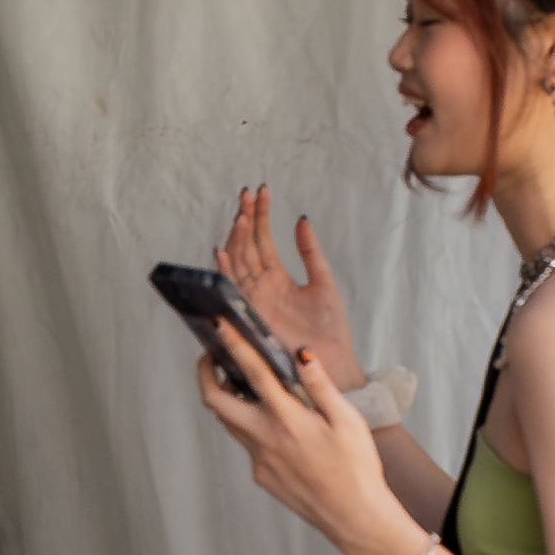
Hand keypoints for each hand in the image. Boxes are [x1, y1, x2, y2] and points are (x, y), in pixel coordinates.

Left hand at [193, 341, 405, 554]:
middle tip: (213, 357)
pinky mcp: (262, 476)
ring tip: (243, 384)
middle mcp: (264, 438)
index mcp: (286, 418)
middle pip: (216, 401)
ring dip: (229, 400)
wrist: (354, 517)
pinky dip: (253, 427)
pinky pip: (248, 445)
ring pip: (230, 423)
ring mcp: (258, 459)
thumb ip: (320, 385)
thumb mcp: (347, 420)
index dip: (233, 345)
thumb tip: (302, 354)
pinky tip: (276, 425)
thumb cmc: (357, 468)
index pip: (251, 372)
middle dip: (206, 375)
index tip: (220, 325)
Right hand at [215, 184, 362, 396]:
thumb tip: (302, 219)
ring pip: (238, 262)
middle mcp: (261, 286)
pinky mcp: (250, 315)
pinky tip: (223, 250)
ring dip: (237, 238)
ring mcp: (252, 299)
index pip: (263, 240)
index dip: (261, 216)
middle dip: (246, 219)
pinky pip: (232, 289)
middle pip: (246, 246)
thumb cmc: (330, 330)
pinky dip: (225, 271)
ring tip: (240, 214)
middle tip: (246, 194)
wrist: (331, 363)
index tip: (261, 191)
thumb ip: (310, 252)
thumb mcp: (324, 282)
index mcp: (278, 277)